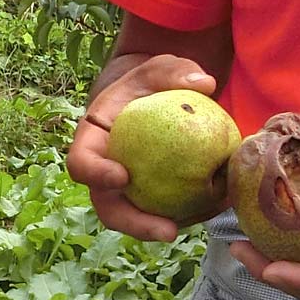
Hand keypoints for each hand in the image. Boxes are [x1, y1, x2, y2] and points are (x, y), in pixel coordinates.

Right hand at [66, 54, 219, 241]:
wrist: (156, 99)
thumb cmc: (151, 82)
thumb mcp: (158, 68)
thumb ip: (175, 70)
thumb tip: (205, 83)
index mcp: (92, 142)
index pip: (82, 163)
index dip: (95, 174)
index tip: (122, 176)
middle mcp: (104, 174)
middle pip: (109, 207)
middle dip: (134, 224)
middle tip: (167, 231)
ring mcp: (128, 191)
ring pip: (140, 218)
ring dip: (168, 229)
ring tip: (202, 223)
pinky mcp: (152, 198)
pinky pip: (167, 211)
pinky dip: (191, 214)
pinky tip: (218, 208)